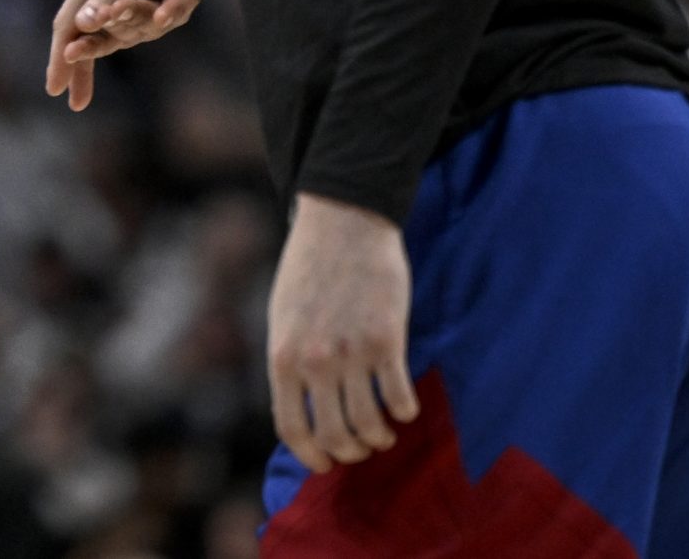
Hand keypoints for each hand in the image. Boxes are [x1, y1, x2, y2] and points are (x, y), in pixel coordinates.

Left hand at [266, 193, 420, 473]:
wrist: (342, 224)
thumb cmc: (310, 272)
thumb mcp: (283, 319)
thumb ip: (290, 362)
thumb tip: (301, 410)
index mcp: (282, 357)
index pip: (291, 429)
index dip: (312, 456)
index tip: (328, 463)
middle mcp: (314, 361)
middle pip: (334, 436)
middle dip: (351, 451)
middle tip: (362, 446)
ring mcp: (351, 352)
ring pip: (370, 424)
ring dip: (380, 436)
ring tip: (385, 430)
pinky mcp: (387, 340)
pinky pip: (400, 398)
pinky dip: (405, 411)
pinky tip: (404, 405)